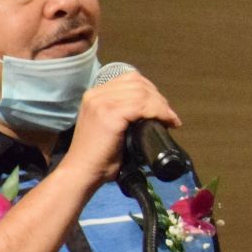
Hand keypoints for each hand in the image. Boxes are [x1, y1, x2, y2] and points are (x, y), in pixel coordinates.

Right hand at [60, 72, 181, 186]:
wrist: (82, 172)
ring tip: (169, 120)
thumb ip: (125, 114)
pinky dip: (159, 112)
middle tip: (169, 116)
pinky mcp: (109, 114)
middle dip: (158, 98)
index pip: (130, 79)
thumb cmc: (99, 157)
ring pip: (142, 93)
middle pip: (138, 83)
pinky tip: (166, 122)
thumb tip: (152, 113)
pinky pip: (141, 106)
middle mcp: (96, 94)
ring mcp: (101, 102)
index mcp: (96, 95)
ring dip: (161, 106)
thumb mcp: (111, 127)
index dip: (151, 91)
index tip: (162, 108)